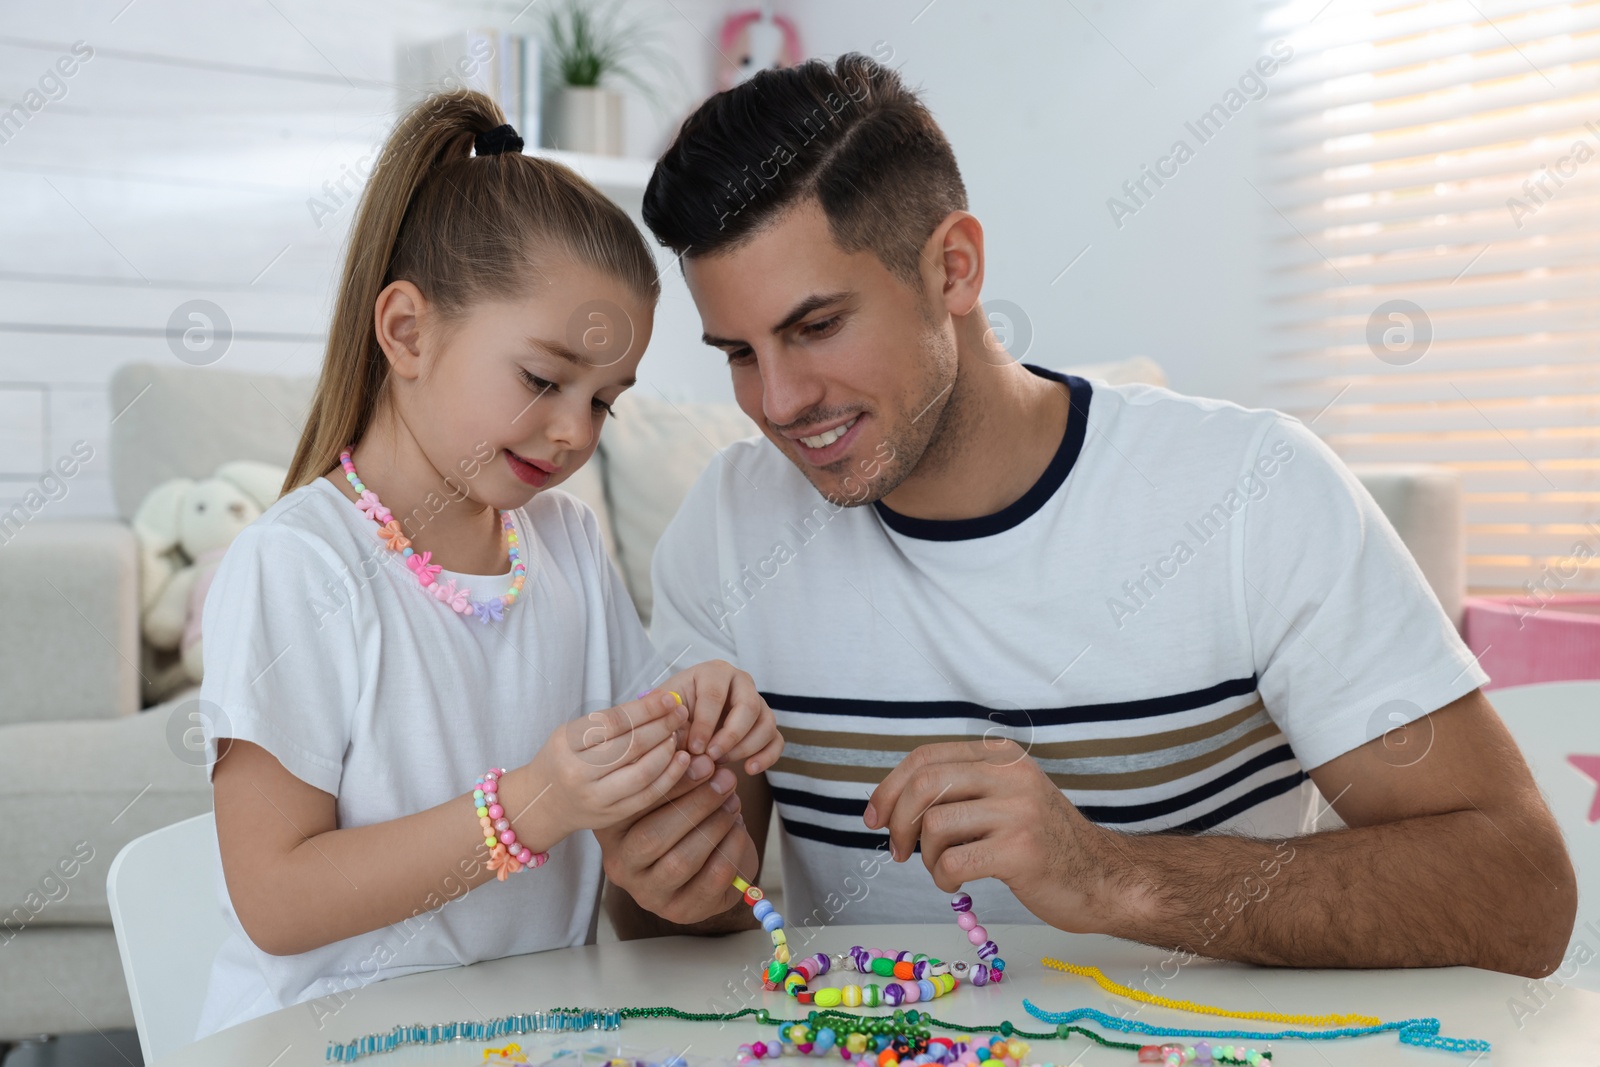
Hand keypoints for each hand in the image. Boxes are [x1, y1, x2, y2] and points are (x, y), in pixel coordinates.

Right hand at [514, 691, 693, 848]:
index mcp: (566, 744)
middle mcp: (578, 772)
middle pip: (631, 745)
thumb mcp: (573, 733)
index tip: (669, 698)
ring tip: (677, 734)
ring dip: (668, 749)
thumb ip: (612, 719)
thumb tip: (658, 699)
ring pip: (643, 772)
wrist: (543, 803)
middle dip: (662, 725)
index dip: (646, 709)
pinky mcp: (611, 816)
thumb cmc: (564, 759)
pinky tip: (681, 759)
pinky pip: (648, 795)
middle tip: (681, 712)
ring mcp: (595, 798)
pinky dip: (670, 775)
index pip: (613, 722)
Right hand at [595, 765, 757, 925]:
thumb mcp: (677, 788)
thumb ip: (682, 770)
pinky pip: (710, 879)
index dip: (670, 780)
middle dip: (697, 804)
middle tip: (725, 780)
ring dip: (715, 826)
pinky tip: (738, 829)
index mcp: (609, 829)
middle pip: (652, 837)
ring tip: (733, 804)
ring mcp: (649, 894)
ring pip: (680, 862)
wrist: (709, 856)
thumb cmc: (684, 813)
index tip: (701, 759)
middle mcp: (620, 866)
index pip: (633, 805)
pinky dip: (731, 848)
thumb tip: (703, 759)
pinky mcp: (682, 910)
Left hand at [662, 660, 782, 780]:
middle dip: (731, 736)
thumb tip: (699, 759)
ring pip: (767, 723)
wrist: (680, 721)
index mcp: (713, 673)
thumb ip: (675, 735)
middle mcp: (741, 682)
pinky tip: (749, 769)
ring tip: (721, 762)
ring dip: (746, 747)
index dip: (705, 724)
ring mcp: (757, 702)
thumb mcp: (665, 718)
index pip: (715, 695)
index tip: (694, 748)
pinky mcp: (765, 724)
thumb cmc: (672, 715)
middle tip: (712, 756)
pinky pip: (776, 740)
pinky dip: (767, 757)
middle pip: (749, 705)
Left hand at [863, 739, 1119, 932]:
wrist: (1102, 878)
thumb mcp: (1004, 797)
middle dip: (898, 821)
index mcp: (1001, 755)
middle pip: (924, 785)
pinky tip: (959, 883)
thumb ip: (958, 788)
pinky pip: (953, 862)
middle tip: (899, 850)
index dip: (889, 788)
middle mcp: (1010, 775)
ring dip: (927, 856)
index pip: (925, 758)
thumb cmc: (1043, 842)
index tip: (873, 818)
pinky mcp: (1021, 851)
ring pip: (935, 825)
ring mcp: (1018, 811)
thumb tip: (888, 802)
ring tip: (945, 869)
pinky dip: (943, 878)